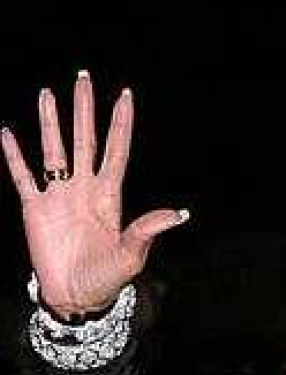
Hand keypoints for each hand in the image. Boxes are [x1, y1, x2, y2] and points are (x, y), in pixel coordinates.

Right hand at [1, 71, 187, 317]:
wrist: (76, 297)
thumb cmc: (107, 278)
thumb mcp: (132, 255)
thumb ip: (148, 230)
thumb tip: (179, 214)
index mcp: (110, 196)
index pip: (116, 149)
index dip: (120, 123)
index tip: (124, 95)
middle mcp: (85, 188)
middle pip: (85, 139)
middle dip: (84, 109)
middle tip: (83, 77)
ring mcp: (59, 196)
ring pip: (54, 149)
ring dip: (50, 122)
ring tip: (48, 93)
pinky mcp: (35, 209)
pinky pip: (22, 176)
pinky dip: (14, 155)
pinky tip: (9, 133)